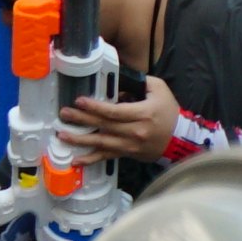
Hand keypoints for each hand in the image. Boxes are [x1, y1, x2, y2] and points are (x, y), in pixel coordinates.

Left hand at [58, 77, 180, 160]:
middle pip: (104, 125)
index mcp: (143, 113)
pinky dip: (90, 159)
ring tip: (63, 135)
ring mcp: (130, 144)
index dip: (95, 106)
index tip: (79, 101)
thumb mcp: (159, 89)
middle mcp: (135, 131)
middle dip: (82, 119)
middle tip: (64, 114)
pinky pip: (106, 156)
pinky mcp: (127, 153)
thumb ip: (139, 82)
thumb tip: (117, 79)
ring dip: (80, 140)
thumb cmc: (168, 111)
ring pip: (102, 143)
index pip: (114, 111)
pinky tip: (75, 160)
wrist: (179, 138)